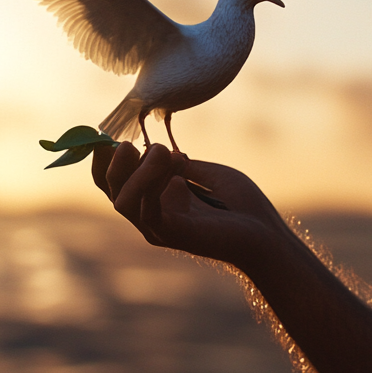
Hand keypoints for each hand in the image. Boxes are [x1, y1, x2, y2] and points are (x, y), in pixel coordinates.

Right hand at [91, 142, 293, 271]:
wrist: (267, 233)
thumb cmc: (242, 207)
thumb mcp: (208, 174)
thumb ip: (181, 165)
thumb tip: (158, 150)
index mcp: (155, 202)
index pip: (113, 182)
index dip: (104, 160)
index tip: (112, 137)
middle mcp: (151, 217)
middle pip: (111, 190)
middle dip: (115, 163)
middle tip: (132, 144)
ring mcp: (160, 229)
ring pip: (124, 201)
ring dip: (139, 172)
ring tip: (166, 152)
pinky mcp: (173, 235)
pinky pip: (149, 212)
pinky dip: (156, 188)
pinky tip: (179, 176)